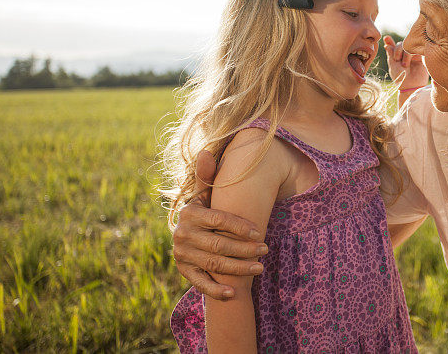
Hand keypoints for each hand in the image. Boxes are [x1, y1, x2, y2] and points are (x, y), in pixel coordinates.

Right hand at [172, 150, 268, 299]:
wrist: (189, 231)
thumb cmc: (206, 207)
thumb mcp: (206, 191)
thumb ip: (208, 174)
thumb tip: (206, 152)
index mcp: (189, 212)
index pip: (218, 219)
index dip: (240, 226)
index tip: (260, 231)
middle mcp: (181, 234)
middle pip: (219, 245)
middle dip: (245, 249)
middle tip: (266, 249)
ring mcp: (181, 254)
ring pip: (214, 264)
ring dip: (239, 269)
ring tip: (260, 268)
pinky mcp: (184, 271)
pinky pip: (200, 283)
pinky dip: (217, 290)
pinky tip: (235, 293)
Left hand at [383, 35, 428, 89]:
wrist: (411, 86)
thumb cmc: (400, 78)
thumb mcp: (393, 66)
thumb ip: (391, 54)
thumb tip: (386, 45)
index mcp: (397, 57)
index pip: (393, 46)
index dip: (390, 41)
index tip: (386, 38)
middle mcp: (405, 55)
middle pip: (401, 44)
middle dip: (398, 50)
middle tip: (397, 59)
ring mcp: (414, 55)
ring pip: (409, 46)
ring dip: (405, 54)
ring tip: (405, 65)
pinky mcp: (422, 57)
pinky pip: (418, 49)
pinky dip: (413, 52)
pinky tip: (412, 59)